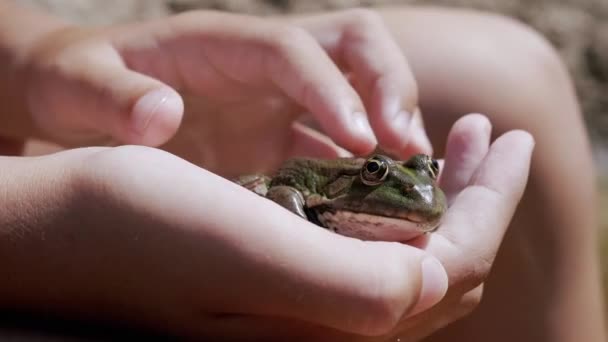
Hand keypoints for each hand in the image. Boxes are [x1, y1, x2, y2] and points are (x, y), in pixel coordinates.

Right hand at [0, 114, 532, 340]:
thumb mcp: (243, 251)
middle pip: (439, 270)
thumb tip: (436, 276)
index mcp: (326, 326)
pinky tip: (389, 174)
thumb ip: (355, 285)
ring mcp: (296, 308)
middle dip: (479, 199)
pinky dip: (392, 209)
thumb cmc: (132, 227)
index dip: (492, 204)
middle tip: (491, 135)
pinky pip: (361, 252)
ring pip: (405, 260)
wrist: (54, 234)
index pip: (452, 270)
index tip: (508, 138)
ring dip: (441, 200)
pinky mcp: (272, 283)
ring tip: (455, 145)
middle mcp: (318, 328)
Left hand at [22, 9, 430, 174]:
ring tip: (409, 186)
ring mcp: (276, 101)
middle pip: (355, 47)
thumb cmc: (77, 83)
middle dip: (391, 90)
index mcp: (221, 44)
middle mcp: (262, 65)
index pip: (295, 50)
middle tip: (409, 153)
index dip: (335, 89)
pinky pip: (337, 147)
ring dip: (392, 133)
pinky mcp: (280, 137)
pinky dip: (362, 172)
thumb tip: (161, 118)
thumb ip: (113, 98)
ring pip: (361, 95)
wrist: (80, 97)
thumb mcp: (77, 86)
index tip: (362, 141)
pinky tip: (369, 209)